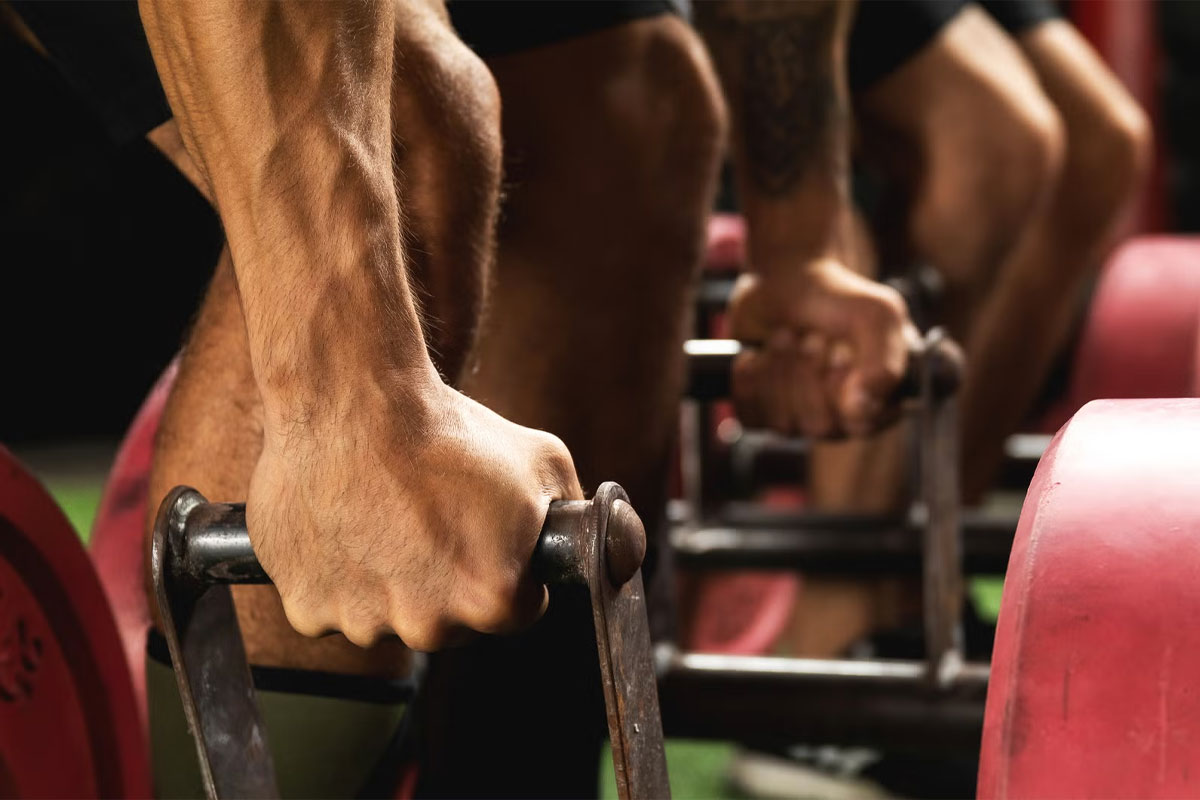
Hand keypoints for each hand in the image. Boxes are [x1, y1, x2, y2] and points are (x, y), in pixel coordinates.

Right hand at [245, 377, 583, 651]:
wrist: (353, 400)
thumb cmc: (450, 430)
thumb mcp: (544, 462)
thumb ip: (580, 517)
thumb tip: (614, 545)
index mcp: (493, 600)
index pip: (518, 610)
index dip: (512, 571)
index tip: (491, 538)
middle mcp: (428, 626)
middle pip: (452, 622)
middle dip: (451, 580)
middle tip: (434, 519)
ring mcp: (361, 622)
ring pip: (388, 615)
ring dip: (391, 581)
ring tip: (386, 514)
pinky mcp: (306, 607)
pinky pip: (332, 605)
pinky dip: (338, 576)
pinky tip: (347, 523)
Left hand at [728, 258, 918, 437]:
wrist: (785, 278)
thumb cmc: (839, 299)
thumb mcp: (878, 317)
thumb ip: (884, 365)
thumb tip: (862, 409)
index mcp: (879, 401)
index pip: (859, 424)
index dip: (842, 386)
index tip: (839, 348)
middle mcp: (840, 417)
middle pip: (820, 427)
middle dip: (808, 372)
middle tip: (810, 336)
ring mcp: (799, 416)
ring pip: (783, 424)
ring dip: (780, 370)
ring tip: (786, 335)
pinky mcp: (762, 409)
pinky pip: (750, 417)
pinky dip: (749, 379)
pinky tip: (755, 353)